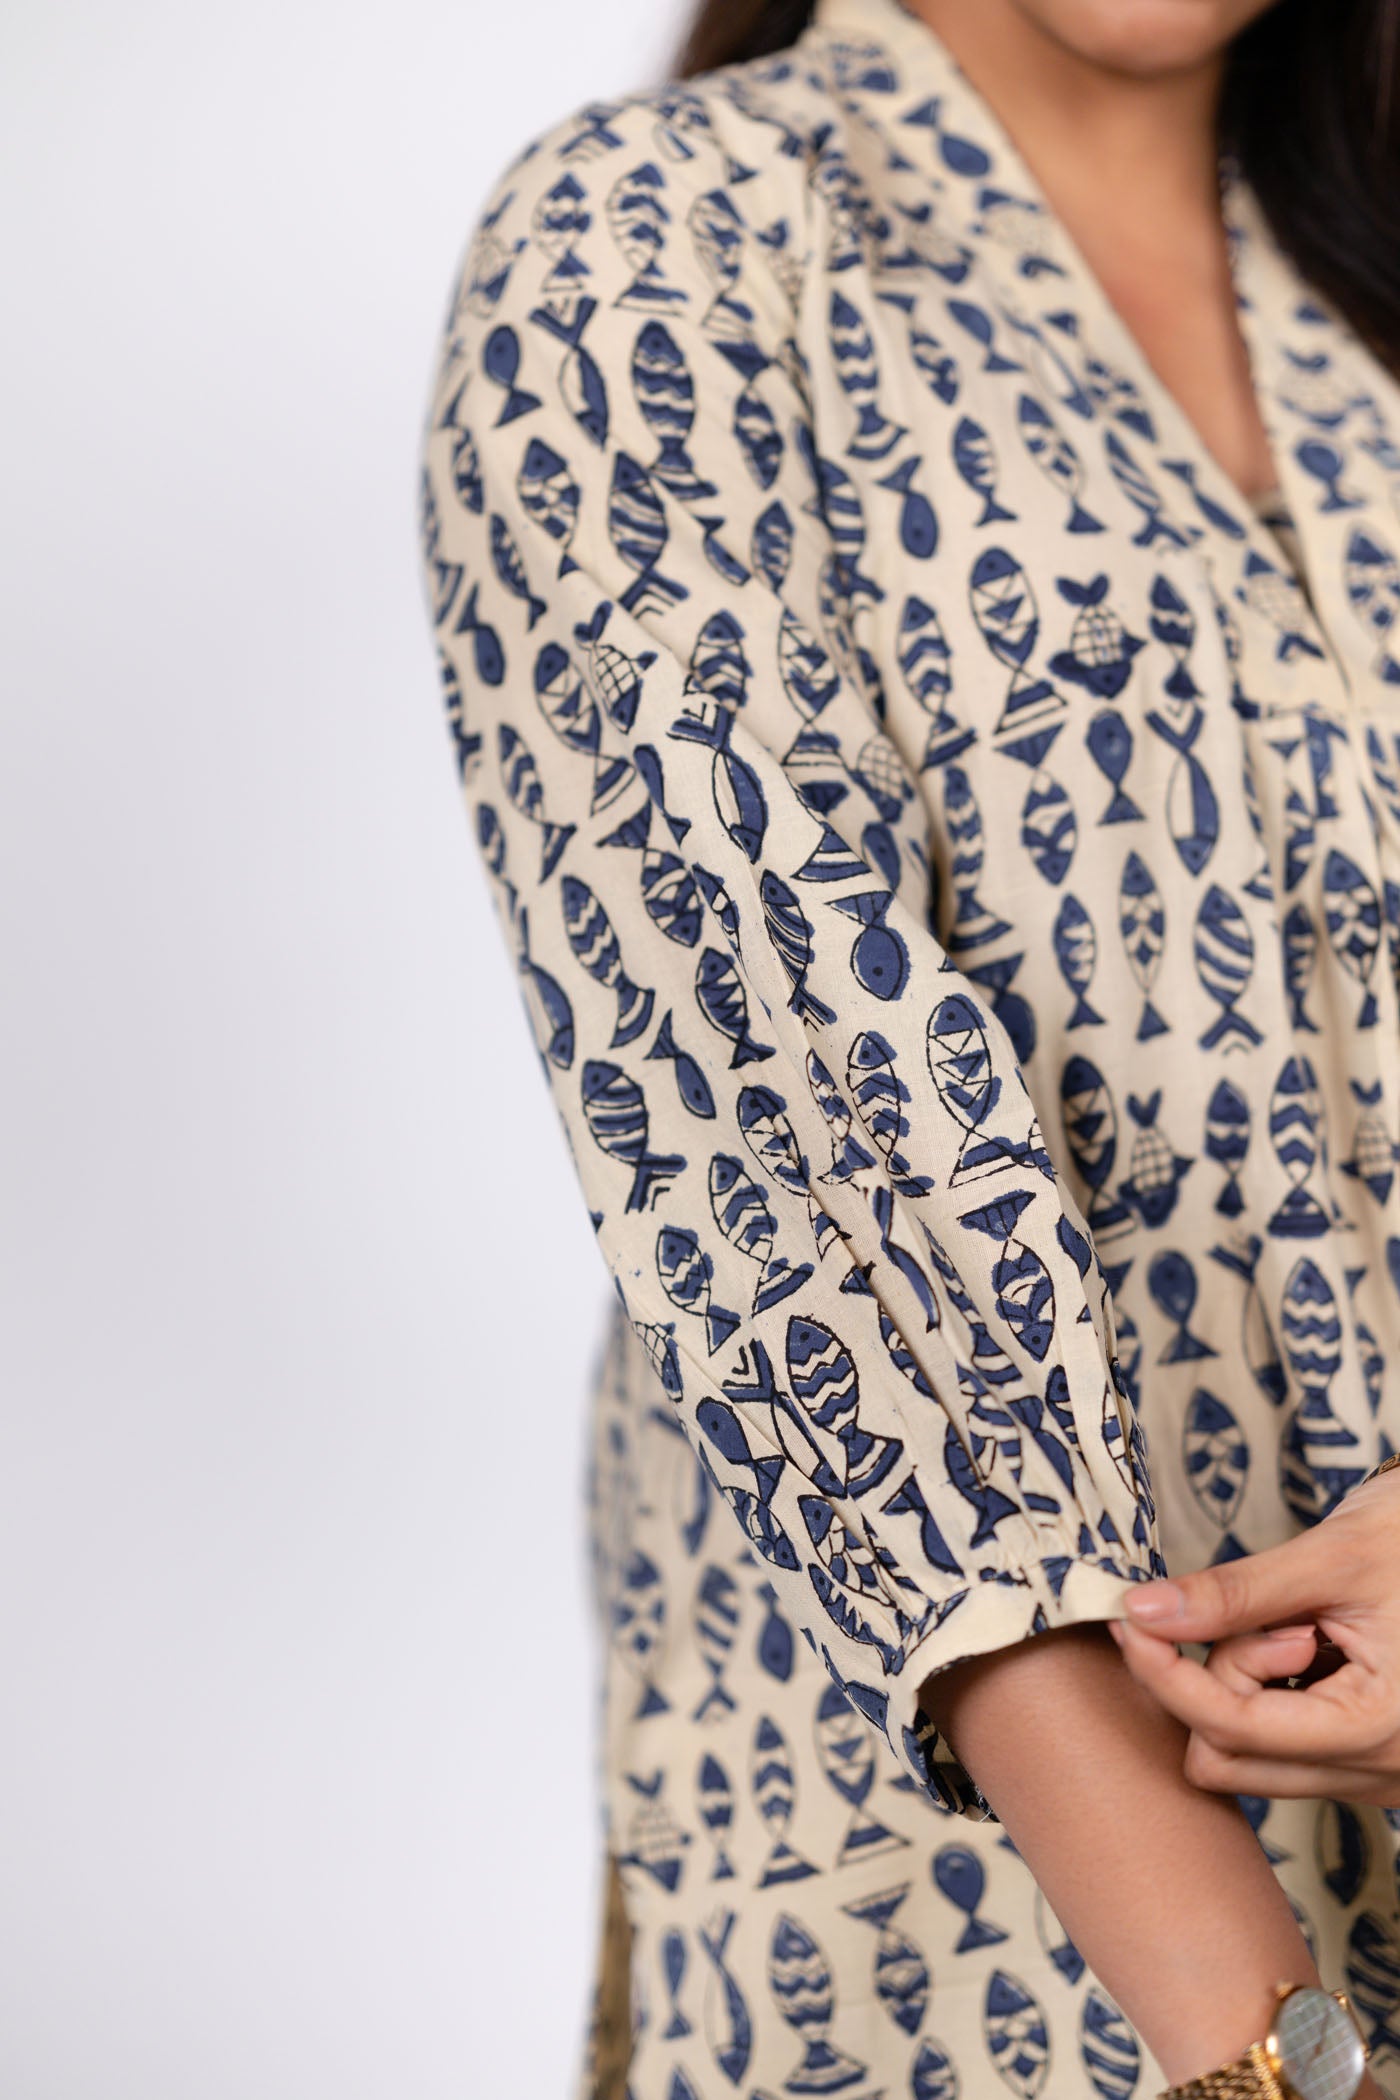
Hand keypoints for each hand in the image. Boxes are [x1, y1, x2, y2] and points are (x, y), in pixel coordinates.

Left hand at [1107, 1468, 1399, 1804]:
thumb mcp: (1332, 1558)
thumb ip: (1234, 1594)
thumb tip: (1142, 1612)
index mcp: (1378, 1731)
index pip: (1232, 1728)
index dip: (1166, 1674)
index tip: (1130, 1622)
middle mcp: (1383, 1775)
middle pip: (1231, 1756)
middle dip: (1224, 1678)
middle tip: (1274, 1614)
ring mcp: (1378, 1776)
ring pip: (1252, 1755)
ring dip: (1251, 1685)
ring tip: (1306, 1624)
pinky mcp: (1371, 1761)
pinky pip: (1286, 1745)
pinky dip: (1274, 1692)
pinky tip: (1314, 1644)